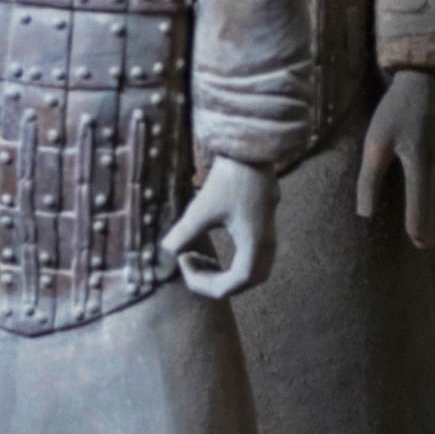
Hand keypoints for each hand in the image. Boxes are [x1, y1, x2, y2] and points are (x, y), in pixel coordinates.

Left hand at [163, 157, 276, 299]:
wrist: (251, 150)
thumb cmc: (231, 177)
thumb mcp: (202, 207)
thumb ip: (184, 232)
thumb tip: (167, 250)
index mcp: (254, 244)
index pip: (233, 284)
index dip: (204, 282)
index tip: (183, 260)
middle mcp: (266, 245)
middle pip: (247, 282)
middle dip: (216, 282)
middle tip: (191, 266)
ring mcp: (268, 236)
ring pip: (252, 272)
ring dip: (224, 274)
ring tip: (198, 259)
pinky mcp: (263, 227)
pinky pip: (252, 259)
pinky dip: (231, 262)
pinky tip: (209, 249)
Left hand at [356, 68, 434, 245]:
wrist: (425, 78)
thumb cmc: (397, 109)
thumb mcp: (376, 142)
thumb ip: (370, 179)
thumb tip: (365, 212)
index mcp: (420, 164)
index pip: (420, 204)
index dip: (417, 224)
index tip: (416, 241)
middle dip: (431, 225)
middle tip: (427, 246)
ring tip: (433, 231)